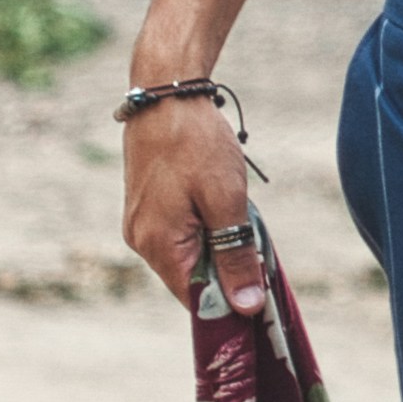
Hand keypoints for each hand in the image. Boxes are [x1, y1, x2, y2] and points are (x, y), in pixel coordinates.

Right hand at [121, 78, 266, 317]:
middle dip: (226, 269)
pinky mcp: (145, 208)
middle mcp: (141, 241)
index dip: (229, 301)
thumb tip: (246, 307)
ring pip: (187, 256)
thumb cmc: (196, 144)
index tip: (262, 291)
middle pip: (190, 279)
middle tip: (256, 242)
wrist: (167, 94)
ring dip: (217, 246)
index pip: (195, 299)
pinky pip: (179, 235)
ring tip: (236, 213)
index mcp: (157, 245)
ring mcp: (140, 224)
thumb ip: (235, 257)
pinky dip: (203, 229)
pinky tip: (218, 205)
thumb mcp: (226, 201)